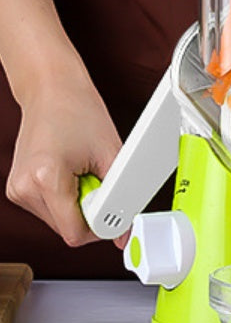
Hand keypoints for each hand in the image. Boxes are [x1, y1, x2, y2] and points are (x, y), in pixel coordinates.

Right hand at [5, 70, 123, 248]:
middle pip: (67, 229)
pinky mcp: (18, 188)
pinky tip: (70, 171)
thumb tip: (123, 233)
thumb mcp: (111, 153)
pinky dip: (66, 198)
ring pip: (59, 221)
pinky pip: (50, 209)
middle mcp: (25, 188)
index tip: (114, 211)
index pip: (75, 233)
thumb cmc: (80, 111)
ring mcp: (17, 190)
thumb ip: (119, 196)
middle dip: (90, 212)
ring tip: (82, 170)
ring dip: (78, 205)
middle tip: (97, 178)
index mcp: (46, 179)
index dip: (101, 227)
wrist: (52, 89)